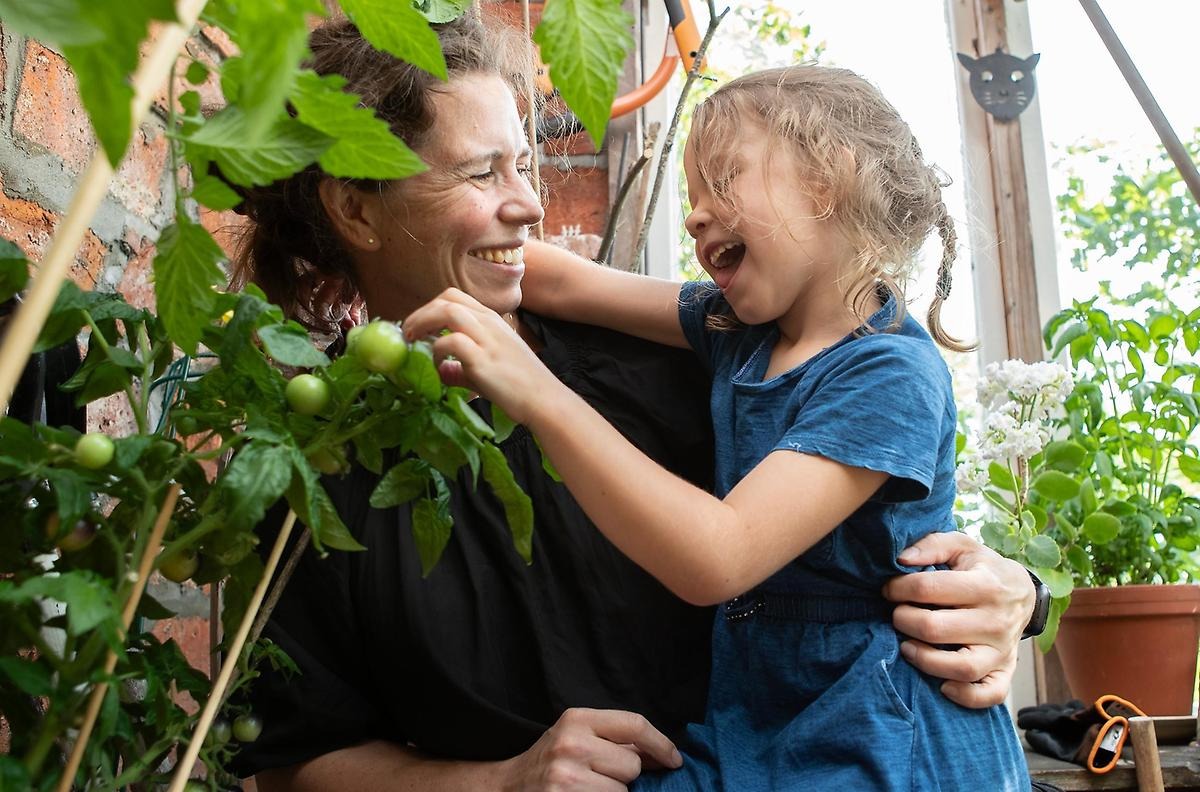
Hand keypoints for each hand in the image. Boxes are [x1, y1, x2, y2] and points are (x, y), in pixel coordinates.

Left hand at [402, 288, 561, 424]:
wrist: (544, 400)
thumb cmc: (520, 386)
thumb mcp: (489, 369)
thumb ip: (462, 368)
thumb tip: (441, 370)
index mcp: (492, 321)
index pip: (455, 298)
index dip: (430, 307)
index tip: (418, 325)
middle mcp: (490, 323)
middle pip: (447, 299)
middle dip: (421, 313)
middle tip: (408, 332)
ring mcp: (487, 339)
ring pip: (448, 312)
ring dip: (423, 322)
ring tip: (413, 339)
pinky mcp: (483, 359)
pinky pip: (451, 342)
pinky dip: (438, 350)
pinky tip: (438, 363)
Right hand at [497, 708, 682, 791]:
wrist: (508, 787)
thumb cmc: (551, 761)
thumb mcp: (578, 736)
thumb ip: (616, 740)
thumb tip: (663, 756)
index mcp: (577, 719)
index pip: (634, 725)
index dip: (661, 744)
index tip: (674, 760)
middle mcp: (571, 743)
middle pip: (632, 765)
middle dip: (625, 776)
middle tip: (600, 775)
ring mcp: (566, 776)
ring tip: (589, 789)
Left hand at [882, 531, 1034, 707]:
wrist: (1023, 593)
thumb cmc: (982, 568)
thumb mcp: (962, 546)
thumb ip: (932, 545)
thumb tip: (901, 558)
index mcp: (985, 584)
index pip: (929, 588)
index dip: (898, 588)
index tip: (889, 589)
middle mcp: (996, 620)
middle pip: (936, 629)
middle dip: (904, 621)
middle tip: (896, 615)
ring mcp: (1002, 650)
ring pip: (961, 667)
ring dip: (925, 660)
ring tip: (907, 646)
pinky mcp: (1006, 671)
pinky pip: (989, 694)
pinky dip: (965, 696)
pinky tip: (942, 686)